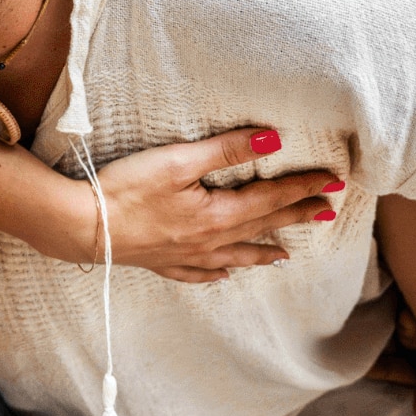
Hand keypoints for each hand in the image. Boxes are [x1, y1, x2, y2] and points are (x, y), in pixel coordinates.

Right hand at [91, 128, 342, 282]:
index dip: (302, 187)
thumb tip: (273, 140)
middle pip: (261, 225)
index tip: (332, 181)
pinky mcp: (162, 262)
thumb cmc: (126, 189)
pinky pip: (199, 274)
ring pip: (236, 255)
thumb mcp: (177, 161)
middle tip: (325, 211)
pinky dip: (218, 274)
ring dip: (265, 251)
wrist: (82, 226)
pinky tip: (224, 275)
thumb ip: (226, 150)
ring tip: (288, 254)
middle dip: (295, 215)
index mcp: (217, 215)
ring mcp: (186, 256)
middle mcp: (209, 241)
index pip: (270, 197)